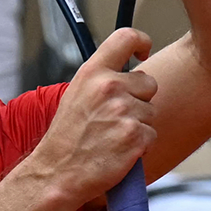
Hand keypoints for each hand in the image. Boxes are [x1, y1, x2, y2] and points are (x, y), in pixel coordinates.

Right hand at [25, 28, 157, 205]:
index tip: (143, 52)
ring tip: (111, 137)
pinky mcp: (136, 135)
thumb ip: (101, 80)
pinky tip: (118, 150)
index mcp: (91, 73)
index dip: (141, 41)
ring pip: (151, 112)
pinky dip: (140, 145)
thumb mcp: (76, 96)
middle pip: (149, 82)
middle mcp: (108, 87)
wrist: (58, 172)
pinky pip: (152, 134)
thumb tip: (130, 74)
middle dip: (139, 100)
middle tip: (115, 118)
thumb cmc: (67, 138)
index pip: (125, 37)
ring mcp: (123, 111)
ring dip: (138, 125)